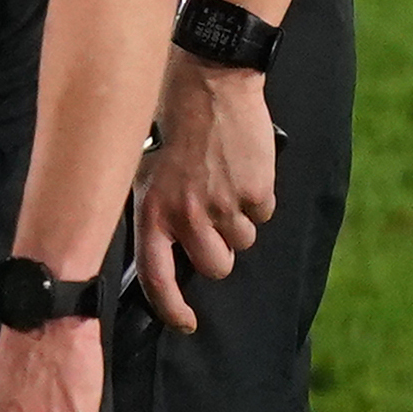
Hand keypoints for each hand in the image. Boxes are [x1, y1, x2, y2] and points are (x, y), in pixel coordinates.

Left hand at [130, 53, 277, 330]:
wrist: (208, 89)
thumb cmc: (175, 133)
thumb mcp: (148, 177)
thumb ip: (159, 217)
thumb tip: (169, 257)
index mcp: (151, 213)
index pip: (157, 278)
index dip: (171, 308)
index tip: (186, 322)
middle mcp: (185, 216)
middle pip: (216, 267)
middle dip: (220, 251)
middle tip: (215, 221)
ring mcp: (221, 206)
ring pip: (244, 242)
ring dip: (239, 220)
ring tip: (224, 183)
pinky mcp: (254, 192)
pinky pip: (264, 214)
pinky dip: (258, 197)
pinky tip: (241, 171)